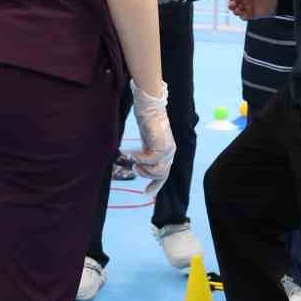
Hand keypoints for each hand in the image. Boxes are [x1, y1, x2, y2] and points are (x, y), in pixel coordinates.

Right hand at [130, 80, 174, 196]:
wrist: (150, 107)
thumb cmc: (147, 122)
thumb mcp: (146, 143)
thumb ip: (146, 154)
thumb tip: (138, 166)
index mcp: (167, 153)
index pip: (163, 174)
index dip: (155, 185)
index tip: (145, 193)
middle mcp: (170, 152)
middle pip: (161, 175)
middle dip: (146, 176)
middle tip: (134, 169)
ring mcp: (168, 149)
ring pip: (158, 171)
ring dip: (144, 170)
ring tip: (133, 163)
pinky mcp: (162, 145)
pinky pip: (151, 159)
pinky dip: (140, 159)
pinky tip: (131, 154)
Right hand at [227, 0, 277, 20]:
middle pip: (232, 0)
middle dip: (230, 2)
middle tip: (232, 3)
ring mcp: (247, 5)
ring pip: (235, 8)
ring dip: (234, 9)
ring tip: (236, 9)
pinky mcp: (250, 13)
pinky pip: (242, 16)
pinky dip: (240, 15)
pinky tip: (241, 13)